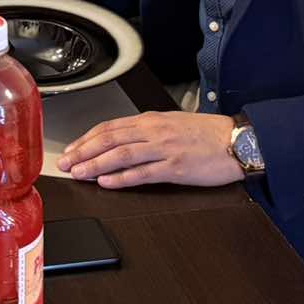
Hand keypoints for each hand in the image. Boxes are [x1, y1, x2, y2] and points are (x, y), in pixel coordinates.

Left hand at [57, 111, 242, 188]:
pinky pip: (143, 173)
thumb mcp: (173, 124)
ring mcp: (164, 149)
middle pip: (109, 139)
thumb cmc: (208, 134)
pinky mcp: (176, 168)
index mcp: (151, 120)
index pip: (109, 127)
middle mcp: (154, 131)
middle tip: (66, 163)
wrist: (238, 140)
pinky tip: (107, 182)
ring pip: (121, 155)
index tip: (72, 149)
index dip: (86, 139)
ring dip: (96, 164)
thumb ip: (147, 131)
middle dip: (83, 152)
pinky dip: (122, 178)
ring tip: (79, 173)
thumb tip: (122, 140)